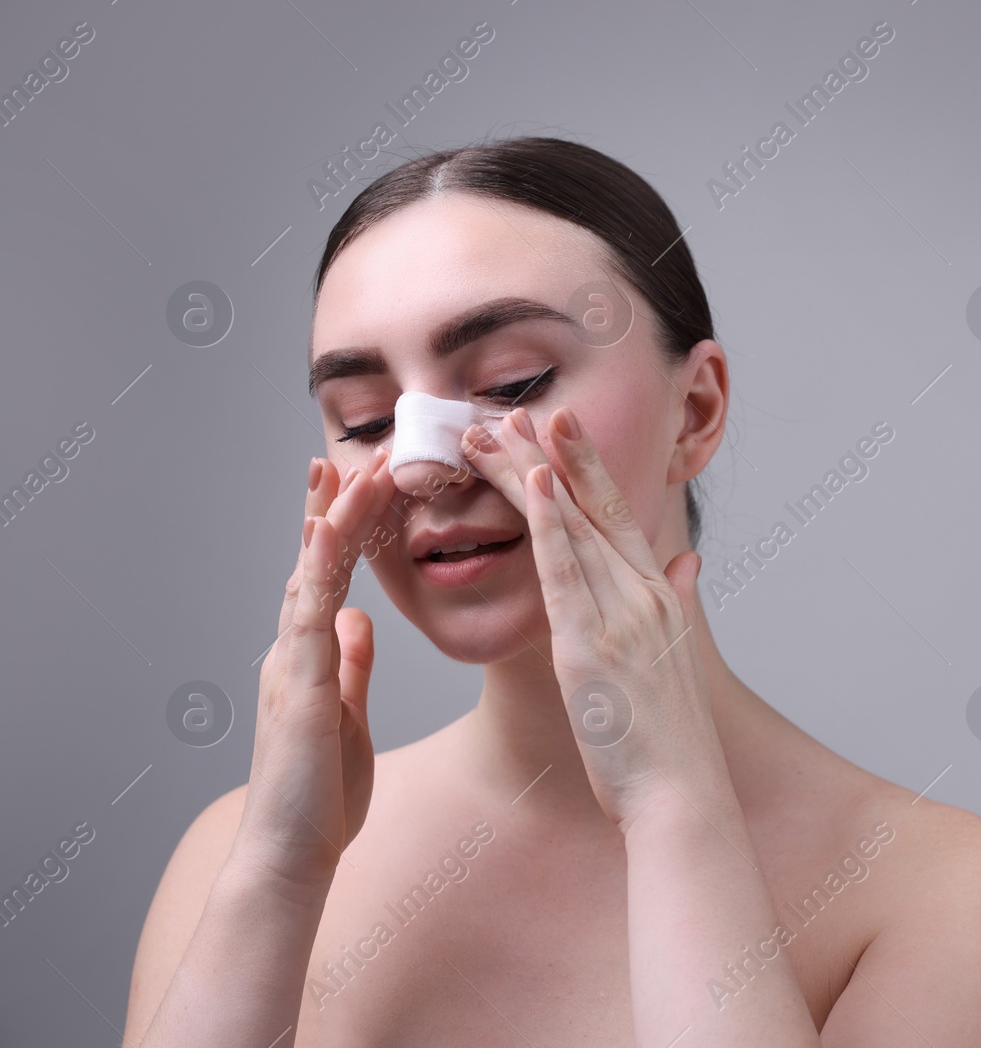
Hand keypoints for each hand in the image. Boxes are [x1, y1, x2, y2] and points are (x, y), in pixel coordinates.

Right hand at [232, 448, 396, 894]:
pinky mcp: (298, 684)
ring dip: (331, 520)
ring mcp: (290, 663)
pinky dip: (317, 568)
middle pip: (314, 563)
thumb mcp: (347, 716)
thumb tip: (359, 622)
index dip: (344, 531)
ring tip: (351, 468)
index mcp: (310, 658)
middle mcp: (293, 651)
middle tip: (355, 453)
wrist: (292, 855)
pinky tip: (328, 532)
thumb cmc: (321, 798)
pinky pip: (308, 612)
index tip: (362, 485)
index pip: (328, 579)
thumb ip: (350, 667)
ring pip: (310, 574)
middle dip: (333, 506)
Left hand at [463, 407, 723, 830]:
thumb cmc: (671, 742)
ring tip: (497, 428)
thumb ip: (682, 602)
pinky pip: (566, 570)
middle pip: (592, 508)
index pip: (618, 517)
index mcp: (660, 598)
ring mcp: (623, 614)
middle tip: (519, 406)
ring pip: (572, 525)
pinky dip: (549, 521)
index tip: (560, 429)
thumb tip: (687, 563)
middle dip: (555, 453)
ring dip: (533, 470)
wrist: (681, 795)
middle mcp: (646, 594)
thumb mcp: (678, 661)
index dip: (588, 470)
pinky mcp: (594, 643)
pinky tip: (529, 481)